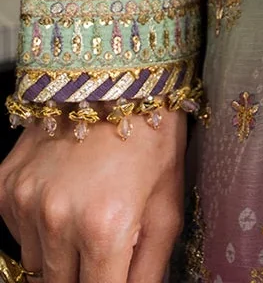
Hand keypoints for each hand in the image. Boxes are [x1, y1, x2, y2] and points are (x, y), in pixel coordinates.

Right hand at [0, 112, 186, 282]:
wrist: (117, 78)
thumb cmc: (152, 139)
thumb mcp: (167, 208)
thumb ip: (149, 271)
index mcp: (104, 228)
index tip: (113, 278)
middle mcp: (57, 218)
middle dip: (85, 276)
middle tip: (106, 247)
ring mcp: (25, 202)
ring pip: (36, 266)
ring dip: (59, 255)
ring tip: (87, 214)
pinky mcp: (5, 187)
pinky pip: (17, 235)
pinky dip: (38, 228)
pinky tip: (65, 196)